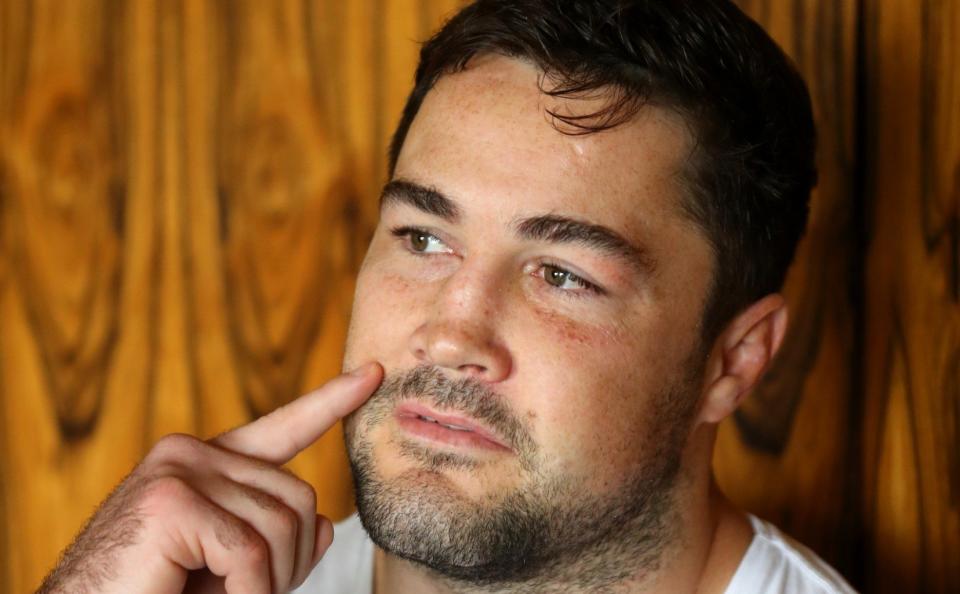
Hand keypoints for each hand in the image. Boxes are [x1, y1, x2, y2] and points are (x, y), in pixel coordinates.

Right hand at [37, 362, 382, 593]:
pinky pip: (249, 552)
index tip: (373, 374)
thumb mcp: (228, 567)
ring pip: (280, 526)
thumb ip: (272, 537)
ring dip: (265, 583)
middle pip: (298, 498)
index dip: (331, 403)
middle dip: (287, 561)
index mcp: (204, 462)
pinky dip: (247, 593)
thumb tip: (324, 524)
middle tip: (246, 593)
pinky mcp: (169, 501)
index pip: (282, 427)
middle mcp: (190, 453)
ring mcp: (178, 470)